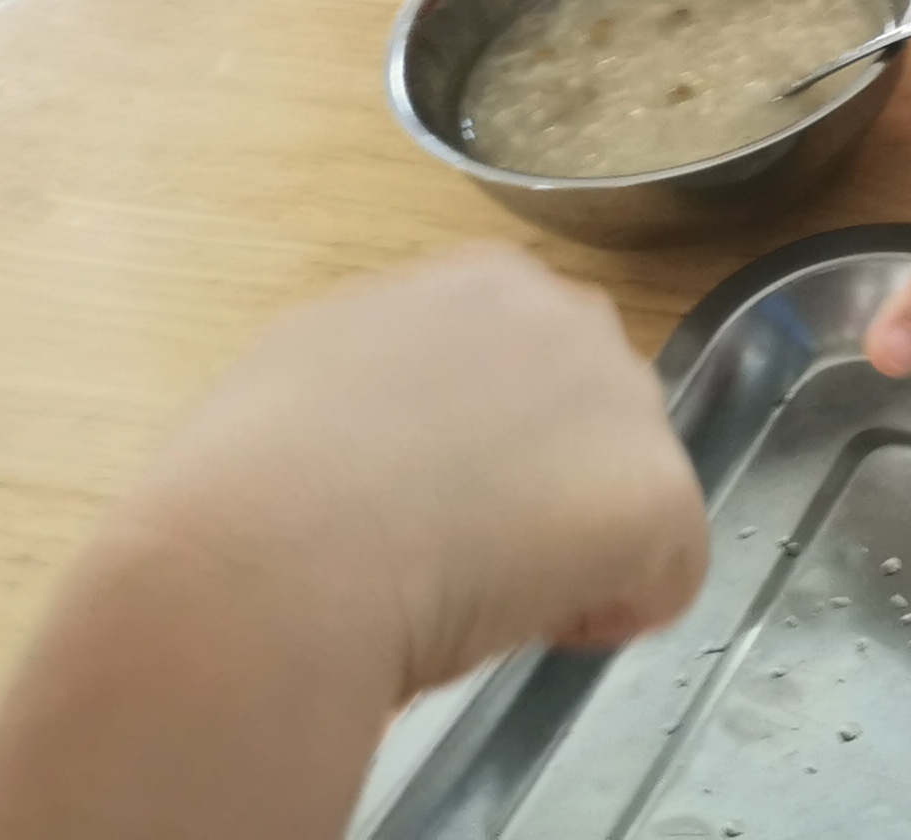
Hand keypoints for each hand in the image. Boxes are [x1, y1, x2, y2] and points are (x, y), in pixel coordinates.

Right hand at [113, 246, 706, 699]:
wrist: (266, 563)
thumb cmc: (245, 488)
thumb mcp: (303, 379)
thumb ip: (378, 381)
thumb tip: (383, 435)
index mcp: (478, 282)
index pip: (523, 364)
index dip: (487, 444)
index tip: (429, 495)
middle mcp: (569, 317)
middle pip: (590, 415)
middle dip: (540, 485)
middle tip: (453, 552)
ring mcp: (624, 400)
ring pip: (628, 485)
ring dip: (575, 542)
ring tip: (478, 592)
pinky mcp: (658, 492)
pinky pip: (665, 574)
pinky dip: (613, 615)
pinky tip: (528, 628)